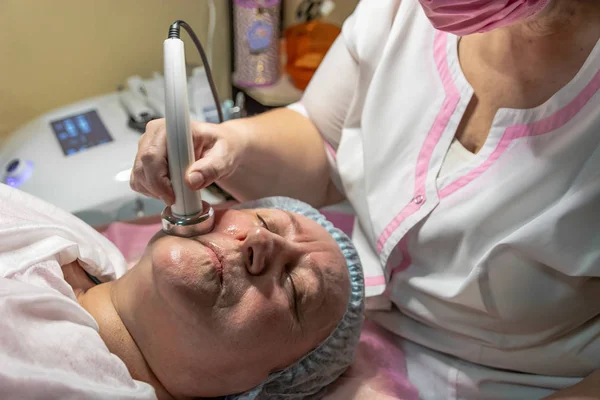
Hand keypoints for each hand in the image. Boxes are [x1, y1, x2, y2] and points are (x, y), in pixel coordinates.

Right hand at [130, 119, 248, 204]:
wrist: (218, 148)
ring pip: (138, 176)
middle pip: (142, 168)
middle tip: (178, 200)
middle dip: (158, 189)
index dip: (159, 179)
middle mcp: (153, 134)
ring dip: (155, 191)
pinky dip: (151, 191)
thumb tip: (191, 181)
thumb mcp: (224, 157)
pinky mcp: (144, 160)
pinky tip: (169, 189)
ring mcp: (146, 147)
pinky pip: (139, 181)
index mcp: (171, 128)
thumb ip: (211, 168)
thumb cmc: (221, 148)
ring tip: (177, 192)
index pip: (152, 155)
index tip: (174, 195)